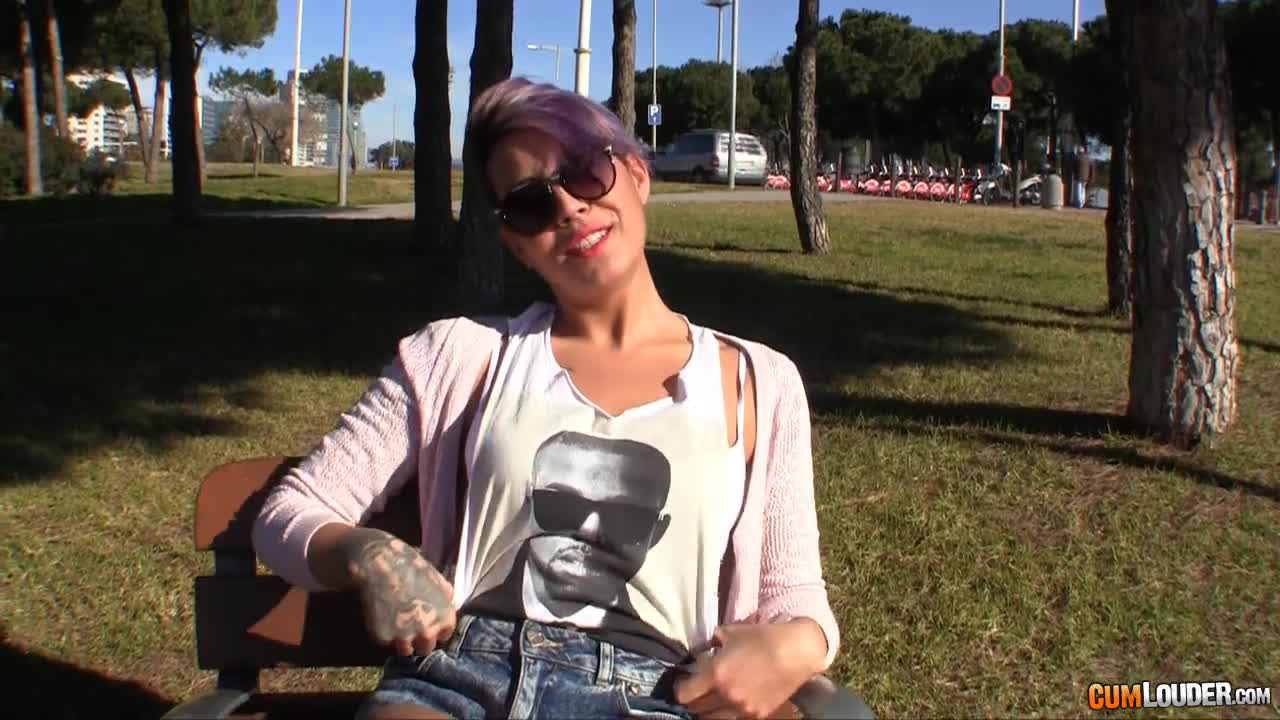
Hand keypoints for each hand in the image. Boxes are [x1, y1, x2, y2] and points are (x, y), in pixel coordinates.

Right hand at [341, 528, 456, 656]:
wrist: (380, 564)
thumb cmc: (411, 567)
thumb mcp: (437, 578)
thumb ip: (446, 596)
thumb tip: (451, 604)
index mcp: (445, 619)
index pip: (444, 636)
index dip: (435, 628)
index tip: (426, 620)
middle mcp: (427, 633)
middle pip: (426, 648)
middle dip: (419, 638)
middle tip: (409, 622)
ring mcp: (404, 638)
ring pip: (405, 650)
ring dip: (401, 640)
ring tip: (394, 620)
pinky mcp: (383, 638)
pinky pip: (385, 642)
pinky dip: (383, 633)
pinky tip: (381, 615)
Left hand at [674, 620, 826, 718]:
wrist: (795, 652)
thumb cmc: (762, 637)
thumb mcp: (729, 632)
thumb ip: (711, 643)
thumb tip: (701, 649)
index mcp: (715, 675)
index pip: (683, 695)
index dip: (680, 688)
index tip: (683, 682)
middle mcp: (726, 696)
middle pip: (696, 710)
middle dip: (693, 700)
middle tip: (697, 691)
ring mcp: (742, 709)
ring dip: (709, 711)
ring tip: (712, 700)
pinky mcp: (758, 715)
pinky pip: (735, 719)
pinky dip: (729, 713)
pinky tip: (732, 702)